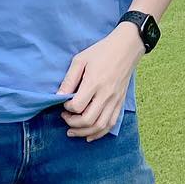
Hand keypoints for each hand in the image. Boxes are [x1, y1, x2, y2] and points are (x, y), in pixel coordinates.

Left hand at [54, 24, 143, 140]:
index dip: (67, 108)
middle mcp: (106, 94)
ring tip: (73, 131)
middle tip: (65, 117)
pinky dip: (99, 133)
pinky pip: (111, 124)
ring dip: (84, 132)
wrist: (126, 48)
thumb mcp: (80, 60)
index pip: (78, 106)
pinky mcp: (120, 102)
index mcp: (94, 83)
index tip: (64, 103)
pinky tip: (89, 135)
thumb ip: (69, 79)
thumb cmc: (101, 52)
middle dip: (72, 123)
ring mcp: (115, 100)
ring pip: (100, 126)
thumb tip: (58, 97)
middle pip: (88, 120)